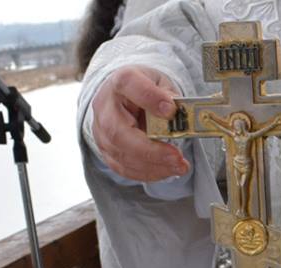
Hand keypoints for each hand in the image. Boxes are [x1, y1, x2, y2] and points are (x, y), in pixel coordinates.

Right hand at [90, 65, 190, 180]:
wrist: (125, 99)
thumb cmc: (145, 89)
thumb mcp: (160, 82)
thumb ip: (168, 95)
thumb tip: (175, 112)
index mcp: (119, 82)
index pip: (128, 85)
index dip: (149, 98)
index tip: (171, 110)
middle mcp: (105, 108)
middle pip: (119, 133)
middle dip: (151, 150)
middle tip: (177, 157)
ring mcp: (102, 133)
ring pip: (122, 155)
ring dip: (154, 166)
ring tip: (179, 166)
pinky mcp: (106, 152)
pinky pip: (124, 168)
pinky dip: (148, 173)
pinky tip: (167, 170)